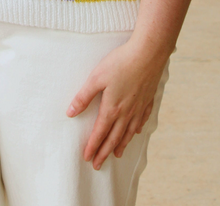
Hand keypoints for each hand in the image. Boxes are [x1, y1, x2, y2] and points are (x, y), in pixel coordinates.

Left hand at [66, 39, 167, 169]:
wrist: (148, 54)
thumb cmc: (121, 63)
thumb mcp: (96, 77)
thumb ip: (84, 96)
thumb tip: (70, 112)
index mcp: (112, 108)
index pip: (100, 133)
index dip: (93, 146)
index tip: (87, 158)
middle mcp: (126, 113)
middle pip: (114, 138)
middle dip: (105, 152)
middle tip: (98, 164)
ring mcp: (139, 107)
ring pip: (129, 132)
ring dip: (121, 145)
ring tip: (116, 155)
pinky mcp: (148, 100)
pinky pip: (142, 121)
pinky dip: (137, 130)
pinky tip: (135, 132)